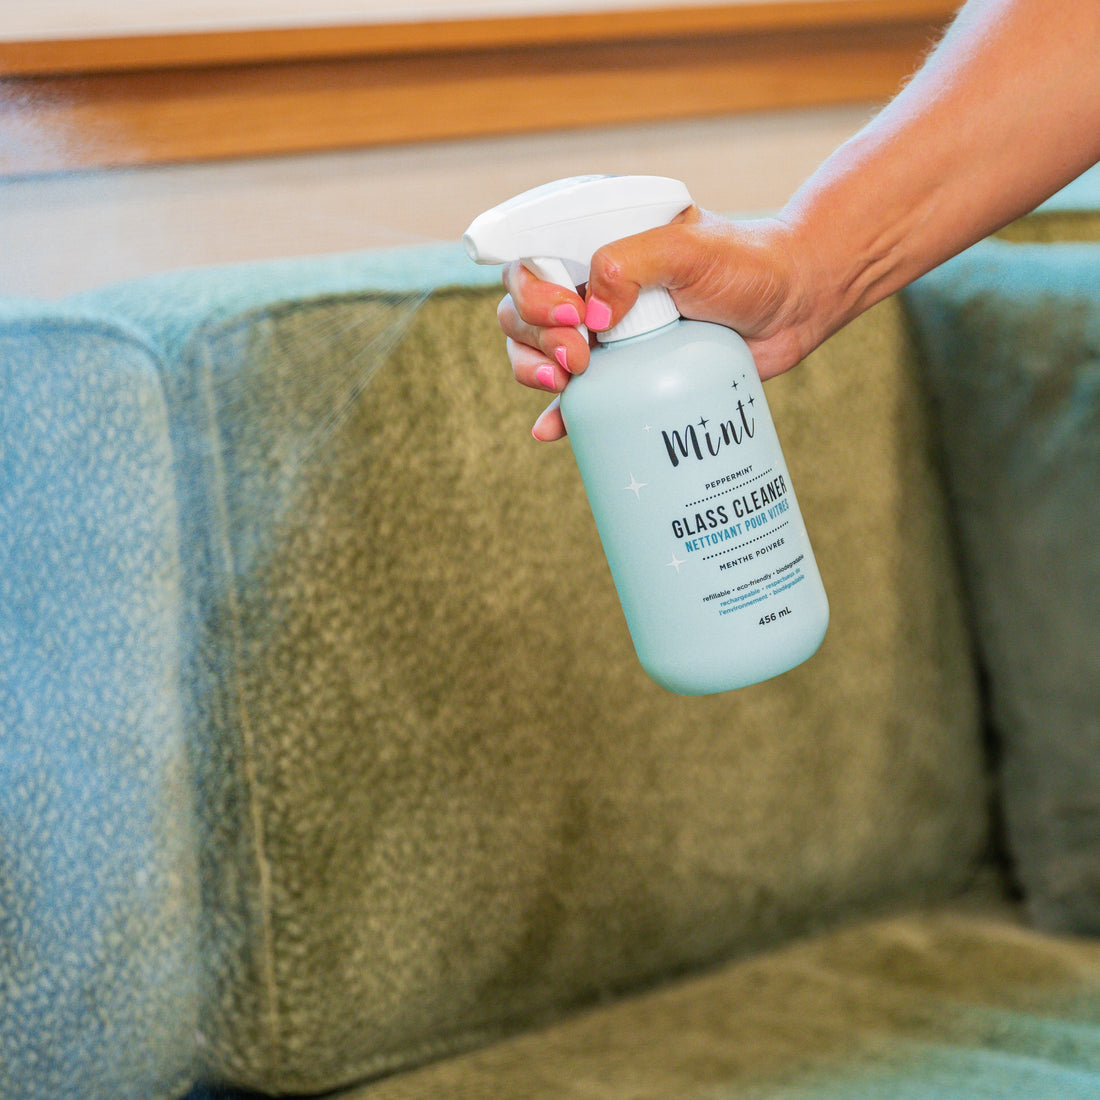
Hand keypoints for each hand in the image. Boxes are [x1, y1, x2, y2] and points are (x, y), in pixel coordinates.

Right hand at [497, 207, 817, 440]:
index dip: (532, 291)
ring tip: (566, 381)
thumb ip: (630, 263)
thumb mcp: (689, 248)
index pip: (529, 260)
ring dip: (532, 369)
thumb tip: (590, 316)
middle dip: (536, 336)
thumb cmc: (746, 265)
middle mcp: (589, 286)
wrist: (794, 307)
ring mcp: (602, 333)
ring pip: (536, 350)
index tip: (573, 313)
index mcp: (594, 242)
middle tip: (581, 355)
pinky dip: (556, 415)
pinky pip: (575, 397)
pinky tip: (549, 430)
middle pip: (522, 311)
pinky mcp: (623, 375)